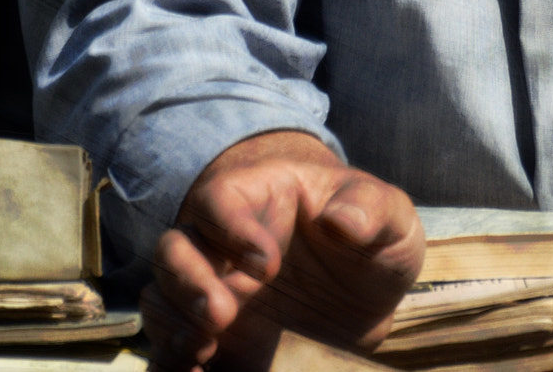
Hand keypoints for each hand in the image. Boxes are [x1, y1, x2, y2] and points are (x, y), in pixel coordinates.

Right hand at [142, 130, 425, 371]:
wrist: (364, 289)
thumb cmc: (373, 235)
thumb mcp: (390, 217)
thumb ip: (371, 209)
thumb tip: (341, 221)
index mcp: (261, 197)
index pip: (218, 198)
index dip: (230, 228)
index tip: (267, 264)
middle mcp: (223, 243)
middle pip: (175, 248)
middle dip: (189, 281)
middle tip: (223, 314)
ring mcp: (213, 290)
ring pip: (162, 298)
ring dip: (173, 324)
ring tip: (207, 347)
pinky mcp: (213, 338)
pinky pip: (171, 349)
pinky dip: (171, 363)